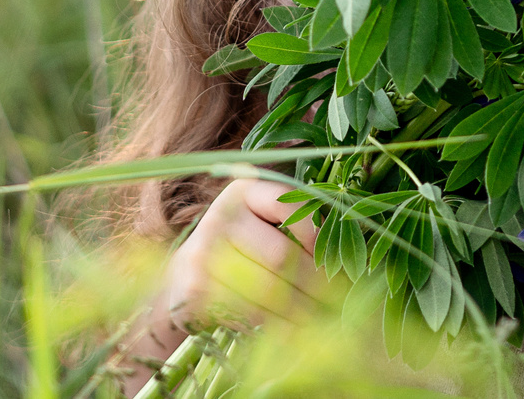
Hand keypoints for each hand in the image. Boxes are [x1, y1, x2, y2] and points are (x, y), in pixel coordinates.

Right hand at [124, 177, 324, 370]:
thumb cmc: (239, 250)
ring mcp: (204, 250)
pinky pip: (247, 311)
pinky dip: (276, 326)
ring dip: (301, 312)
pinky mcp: (196, 287)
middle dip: (315, 286)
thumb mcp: (262, 226)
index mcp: (245, 191)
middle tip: (338, 306)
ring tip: (322, 323)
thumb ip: (294, 231)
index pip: (289, 204)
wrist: (180, 280)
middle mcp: (222, 214)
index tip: (333, 262)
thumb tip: (343, 262)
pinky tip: (294, 332)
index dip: (316, 234)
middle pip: (282, 255)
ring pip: (268, 289)